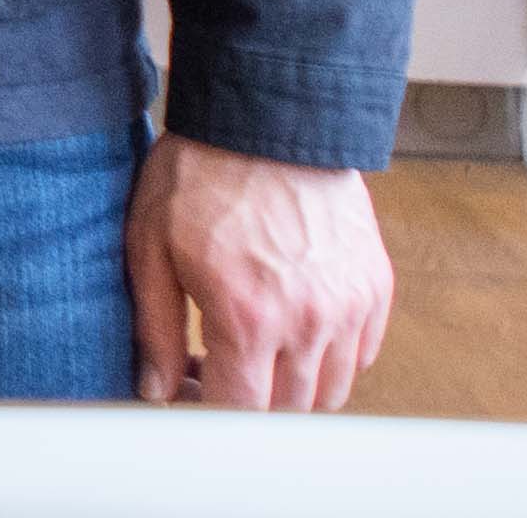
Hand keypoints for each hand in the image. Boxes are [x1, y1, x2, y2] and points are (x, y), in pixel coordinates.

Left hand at [127, 133, 388, 408]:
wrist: (268, 115)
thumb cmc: (199, 173)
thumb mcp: (150, 244)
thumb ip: (154, 326)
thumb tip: (155, 388)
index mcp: (248, 315)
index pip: (241, 412)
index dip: (211, 410)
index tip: (193, 388)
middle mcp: (309, 320)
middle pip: (290, 410)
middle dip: (252, 401)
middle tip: (220, 365)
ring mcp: (350, 305)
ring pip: (332, 390)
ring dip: (294, 386)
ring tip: (258, 348)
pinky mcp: (376, 285)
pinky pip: (362, 354)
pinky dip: (331, 357)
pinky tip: (294, 327)